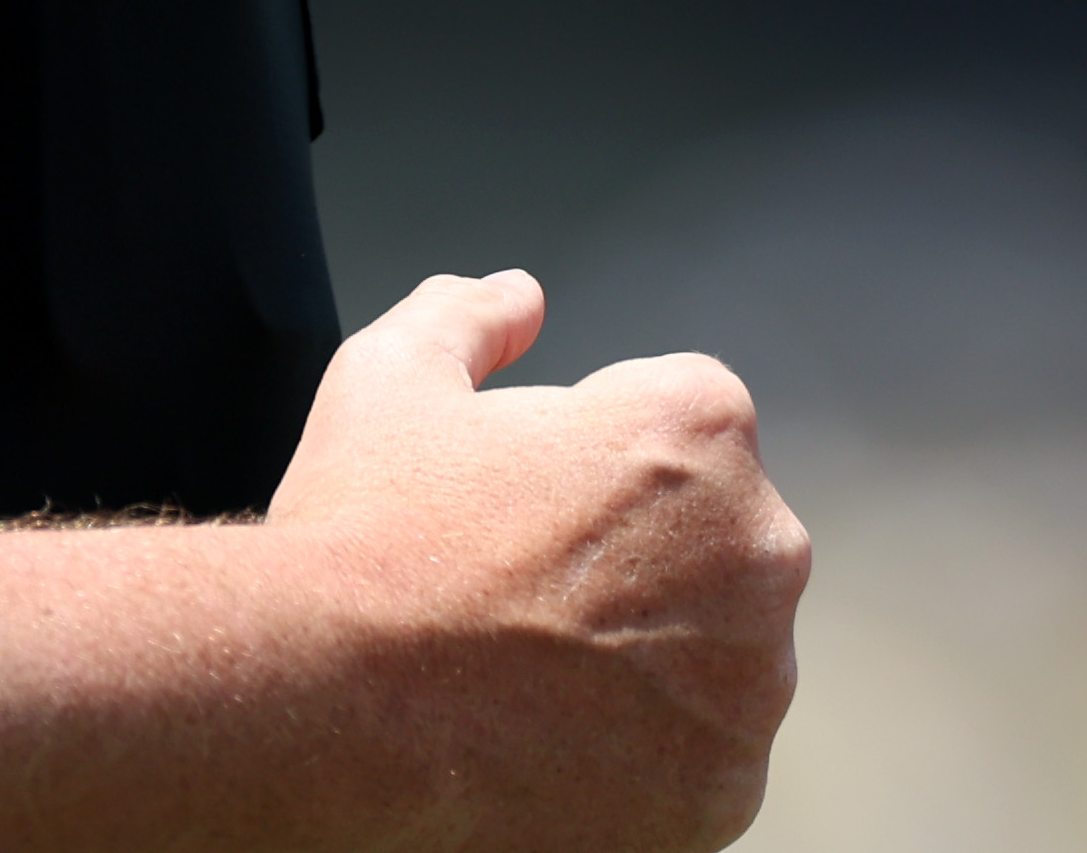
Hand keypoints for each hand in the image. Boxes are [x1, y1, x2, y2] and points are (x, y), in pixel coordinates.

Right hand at [269, 270, 811, 852]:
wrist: (327, 708)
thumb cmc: (362, 544)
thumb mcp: (392, 377)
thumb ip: (469, 315)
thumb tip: (516, 298)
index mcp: (701, 425)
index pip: (676, 434)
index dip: (586, 472)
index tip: (525, 520)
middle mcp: (759, 545)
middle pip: (708, 548)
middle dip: (634, 569)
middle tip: (522, 605)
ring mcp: (749, 677)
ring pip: (711, 659)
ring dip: (647, 666)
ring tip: (530, 684)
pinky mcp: (722, 789)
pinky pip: (697, 763)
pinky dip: (641, 764)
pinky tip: (551, 750)